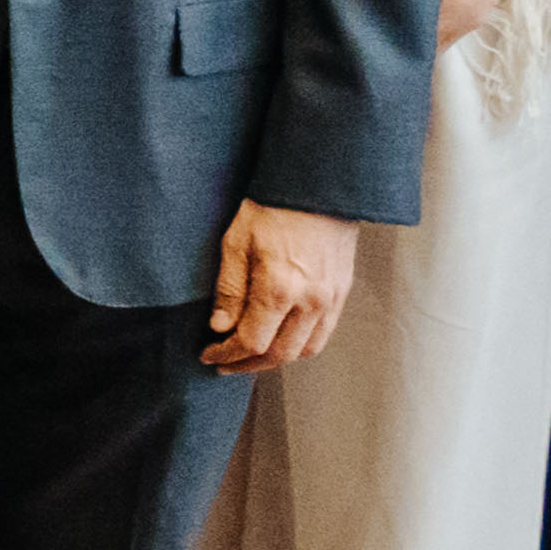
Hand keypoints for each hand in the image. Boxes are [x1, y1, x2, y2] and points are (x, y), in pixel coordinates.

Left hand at [202, 200, 360, 375]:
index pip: (251, 342)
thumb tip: (220, 328)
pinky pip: (322, 334)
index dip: (226, 354)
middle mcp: (309, 300)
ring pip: (304, 350)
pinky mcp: (341, 291)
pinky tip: (281, 340)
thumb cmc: (272, 206)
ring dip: (275, 361)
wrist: (317, 185)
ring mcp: (330, 298)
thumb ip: (229, 289)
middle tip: (225, 364)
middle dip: (247, 365)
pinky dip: (300, 346)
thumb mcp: (236, 241)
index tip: (209, 354)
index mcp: (279, 288)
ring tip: (250, 358)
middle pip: (278, 354)